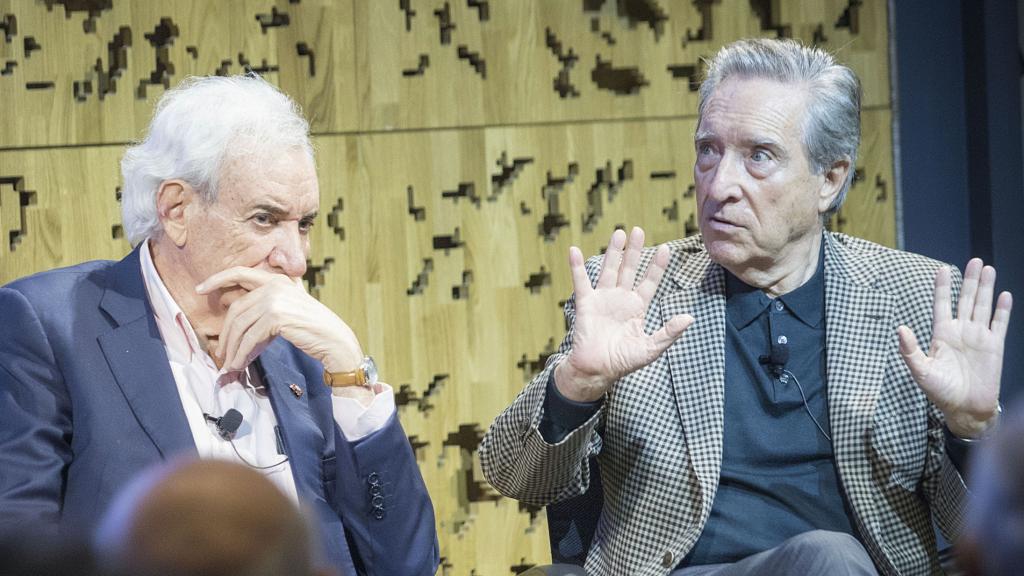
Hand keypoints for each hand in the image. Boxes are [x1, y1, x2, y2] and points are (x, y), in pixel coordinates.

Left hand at [196, 267, 363, 373]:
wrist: (334, 339)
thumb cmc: (311, 328)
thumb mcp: (288, 308)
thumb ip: (266, 306)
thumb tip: (236, 326)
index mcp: (276, 279)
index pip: (240, 273)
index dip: (218, 279)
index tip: (200, 289)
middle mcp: (274, 285)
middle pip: (236, 310)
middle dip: (226, 334)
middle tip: (221, 353)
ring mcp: (274, 300)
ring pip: (240, 326)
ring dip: (232, 348)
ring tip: (230, 364)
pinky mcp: (275, 317)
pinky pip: (250, 338)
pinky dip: (241, 353)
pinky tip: (239, 364)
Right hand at [555, 227, 693, 401]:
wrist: (596, 370)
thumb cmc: (623, 362)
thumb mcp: (651, 349)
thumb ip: (669, 332)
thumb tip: (690, 317)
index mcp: (637, 308)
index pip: (649, 282)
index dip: (656, 266)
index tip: (665, 249)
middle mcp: (621, 299)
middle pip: (629, 269)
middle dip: (634, 251)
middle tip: (638, 230)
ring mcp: (603, 299)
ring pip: (609, 270)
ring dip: (613, 252)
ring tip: (618, 233)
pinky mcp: (586, 303)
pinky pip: (581, 281)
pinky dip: (577, 266)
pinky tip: (575, 250)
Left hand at [898, 258, 1012, 437]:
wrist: (965, 409)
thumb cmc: (940, 391)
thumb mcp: (920, 371)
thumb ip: (910, 350)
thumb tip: (900, 328)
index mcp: (941, 334)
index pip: (942, 305)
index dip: (942, 288)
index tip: (942, 269)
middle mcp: (960, 331)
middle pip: (965, 300)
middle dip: (969, 281)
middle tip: (974, 261)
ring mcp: (978, 337)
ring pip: (982, 306)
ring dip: (985, 288)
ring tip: (987, 269)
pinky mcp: (994, 346)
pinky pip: (999, 324)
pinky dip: (1002, 310)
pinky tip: (1004, 295)